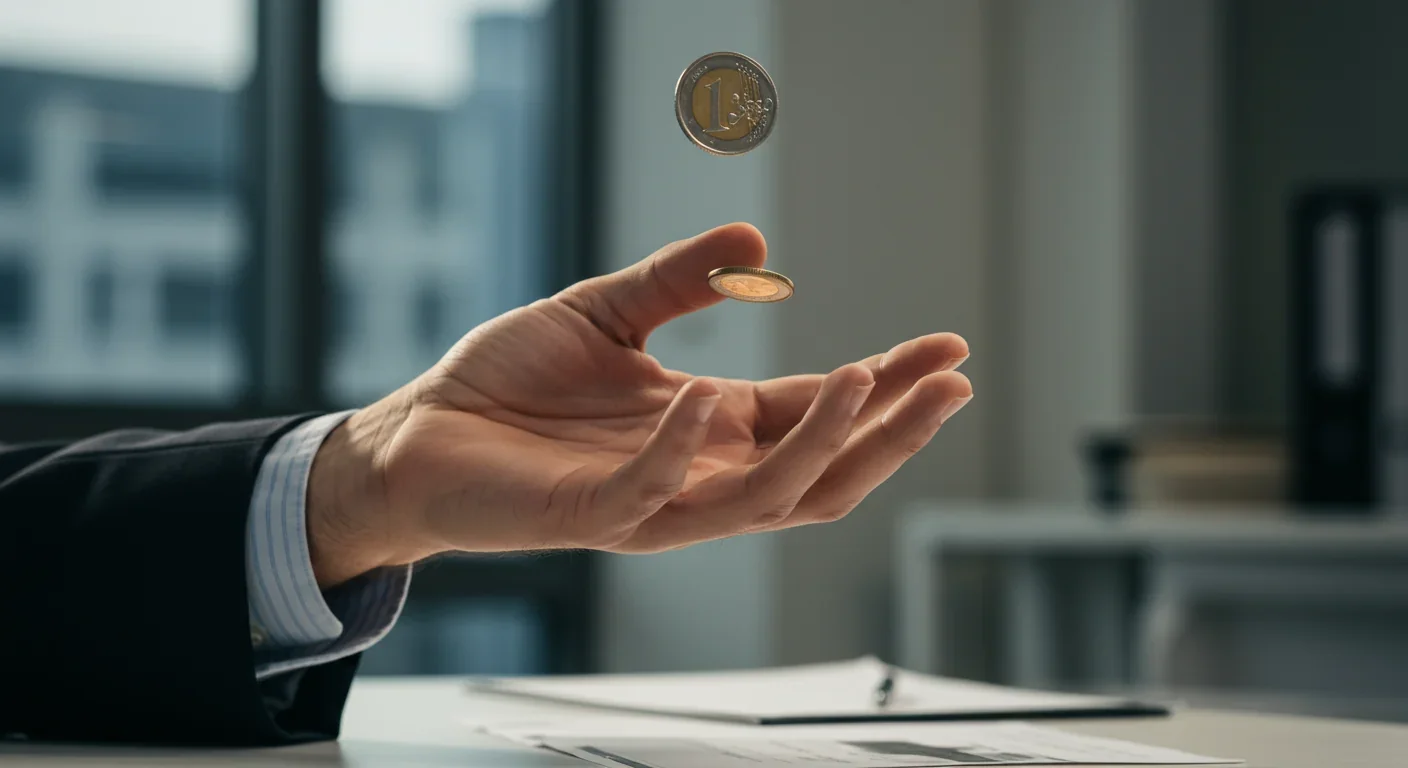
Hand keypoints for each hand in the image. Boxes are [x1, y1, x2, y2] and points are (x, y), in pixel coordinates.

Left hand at [307, 223, 971, 586]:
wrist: (418, 432)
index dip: (887, 385)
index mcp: (713, 430)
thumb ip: (680, 281)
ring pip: (766, 499)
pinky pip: (656, 495)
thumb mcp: (607, 313)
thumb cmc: (510, 386)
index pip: (819, 413)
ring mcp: (653, 505)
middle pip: (823, 472)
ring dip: (821, 445)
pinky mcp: (593, 516)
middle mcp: (699, 476)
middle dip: (891, 431)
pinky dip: (687, 449)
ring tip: (867, 380)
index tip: (948, 348)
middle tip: (946, 380)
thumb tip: (757, 244)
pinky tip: (709, 396)